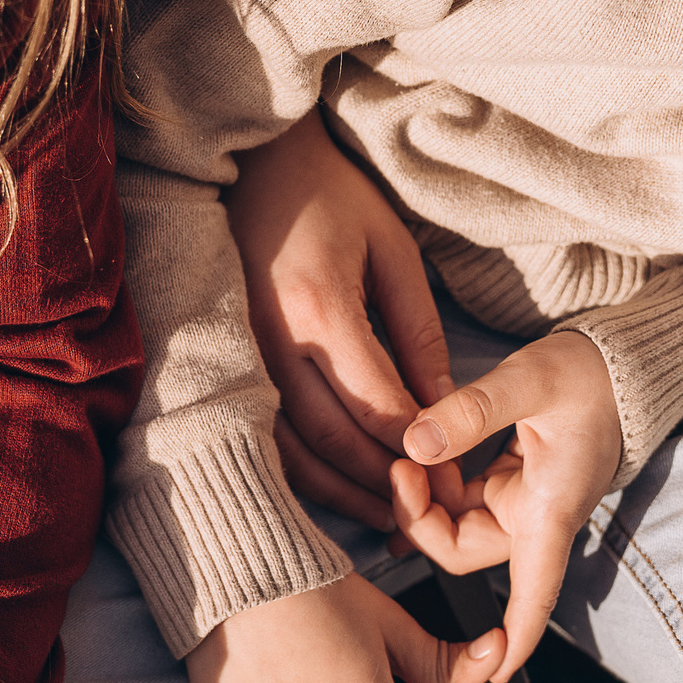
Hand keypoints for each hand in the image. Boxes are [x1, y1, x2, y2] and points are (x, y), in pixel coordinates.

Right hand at [227, 110, 456, 525]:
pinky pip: (267, 436)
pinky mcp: (232, 363)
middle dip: (383, 481)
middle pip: (334, 438)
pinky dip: (302, 471)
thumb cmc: (330, 197)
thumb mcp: (392, 250)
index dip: (416, 447)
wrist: (253, 166)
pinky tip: (336, 488)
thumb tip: (442, 404)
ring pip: (294, 449)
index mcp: (320, 306)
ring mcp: (244, 356)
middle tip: (425, 510)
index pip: (375, 402)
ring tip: (386, 516)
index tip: (451, 474)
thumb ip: (417, 330)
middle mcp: (274, 340)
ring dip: (341, 490)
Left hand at [389, 330, 622, 681]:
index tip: (496, 673)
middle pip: (462, 551)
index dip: (517, 637)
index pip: (535, 591)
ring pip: (454, 525)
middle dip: (421, 520)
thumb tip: (415, 444)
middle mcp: (535, 516)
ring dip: (423, 498)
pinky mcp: (507, 483)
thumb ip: (474, 410)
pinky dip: (432, 483)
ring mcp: (519, 502)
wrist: (621, 358)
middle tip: (401, 465)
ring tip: (409, 448)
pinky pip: (458, 501)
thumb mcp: (532, 380)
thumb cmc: (593, 372)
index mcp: (551, 509)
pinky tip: (414, 456)